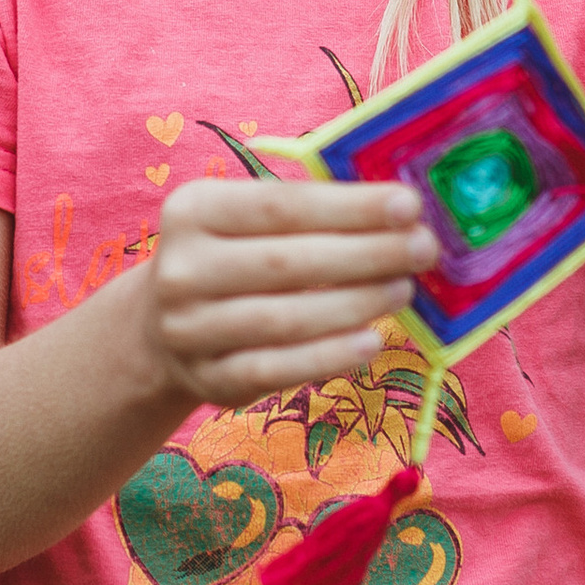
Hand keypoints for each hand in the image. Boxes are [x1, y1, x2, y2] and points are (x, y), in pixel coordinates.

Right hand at [139, 175, 438, 408]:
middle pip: (286, 262)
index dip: (349, 206)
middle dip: (366, 254)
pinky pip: (275, 370)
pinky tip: (371, 341)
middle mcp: (181, 269)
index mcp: (193, 211)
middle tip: (423, 248)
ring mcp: (189, 329)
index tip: (409, 204)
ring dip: (355, 304)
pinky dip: (328, 357)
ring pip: (284, 319)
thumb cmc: (230, 256)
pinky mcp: (209, 379)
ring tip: (403, 289)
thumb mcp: (245, 219)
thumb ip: (308, 211)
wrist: (161, 323)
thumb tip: (398, 211)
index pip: (280, 205)